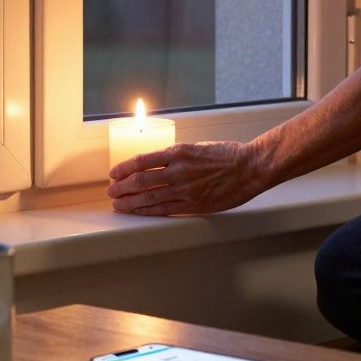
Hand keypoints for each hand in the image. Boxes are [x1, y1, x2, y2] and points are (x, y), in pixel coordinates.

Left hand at [107, 141, 266, 215]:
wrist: (249, 168)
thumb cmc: (227, 155)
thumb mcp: (197, 147)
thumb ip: (177, 156)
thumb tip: (158, 163)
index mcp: (178, 152)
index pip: (141, 161)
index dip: (123, 168)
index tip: (114, 173)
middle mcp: (178, 170)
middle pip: (140, 180)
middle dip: (121, 187)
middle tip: (111, 191)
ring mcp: (185, 189)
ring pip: (148, 197)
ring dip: (129, 202)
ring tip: (118, 204)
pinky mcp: (193, 205)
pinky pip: (165, 210)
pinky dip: (148, 212)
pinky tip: (138, 213)